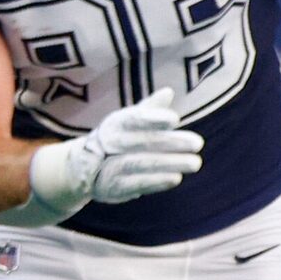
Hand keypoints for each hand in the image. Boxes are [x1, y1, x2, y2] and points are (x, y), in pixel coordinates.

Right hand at [79, 89, 202, 202]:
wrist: (81, 169)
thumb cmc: (115, 140)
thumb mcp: (127, 122)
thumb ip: (149, 110)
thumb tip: (168, 92)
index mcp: (114, 123)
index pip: (133, 118)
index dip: (153, 118)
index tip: (175, 119)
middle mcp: (109, 143)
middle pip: (140, 142)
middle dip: (170, 142)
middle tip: (198, 143)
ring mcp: (108, 166)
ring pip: (140, 163)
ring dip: (168, 163)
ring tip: (195, 163)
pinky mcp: (112, 187)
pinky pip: (135, 184)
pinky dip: (156, 181)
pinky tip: (176, 178)